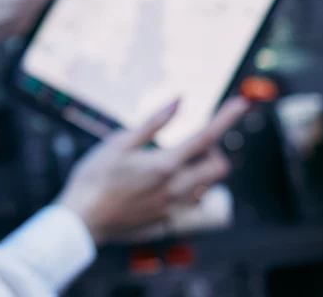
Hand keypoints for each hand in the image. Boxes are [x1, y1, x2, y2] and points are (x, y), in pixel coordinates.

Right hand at [55, 97, 250, 244]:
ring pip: (208, 187)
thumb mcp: (118, 143)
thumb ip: (153, 123)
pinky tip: (164, 185)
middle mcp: (176, 188)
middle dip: (214, 151)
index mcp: (164, 165)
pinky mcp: (167, 222)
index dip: (226, 118)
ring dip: (202, 171)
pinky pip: (191, 204)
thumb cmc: (94, 178)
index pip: (206, 137)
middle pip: (219, 168)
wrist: (82, 220)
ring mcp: (173, 208)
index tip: (240, 104)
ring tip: (175, 162)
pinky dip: (188, 189)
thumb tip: (178, 101)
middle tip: (192, 142)